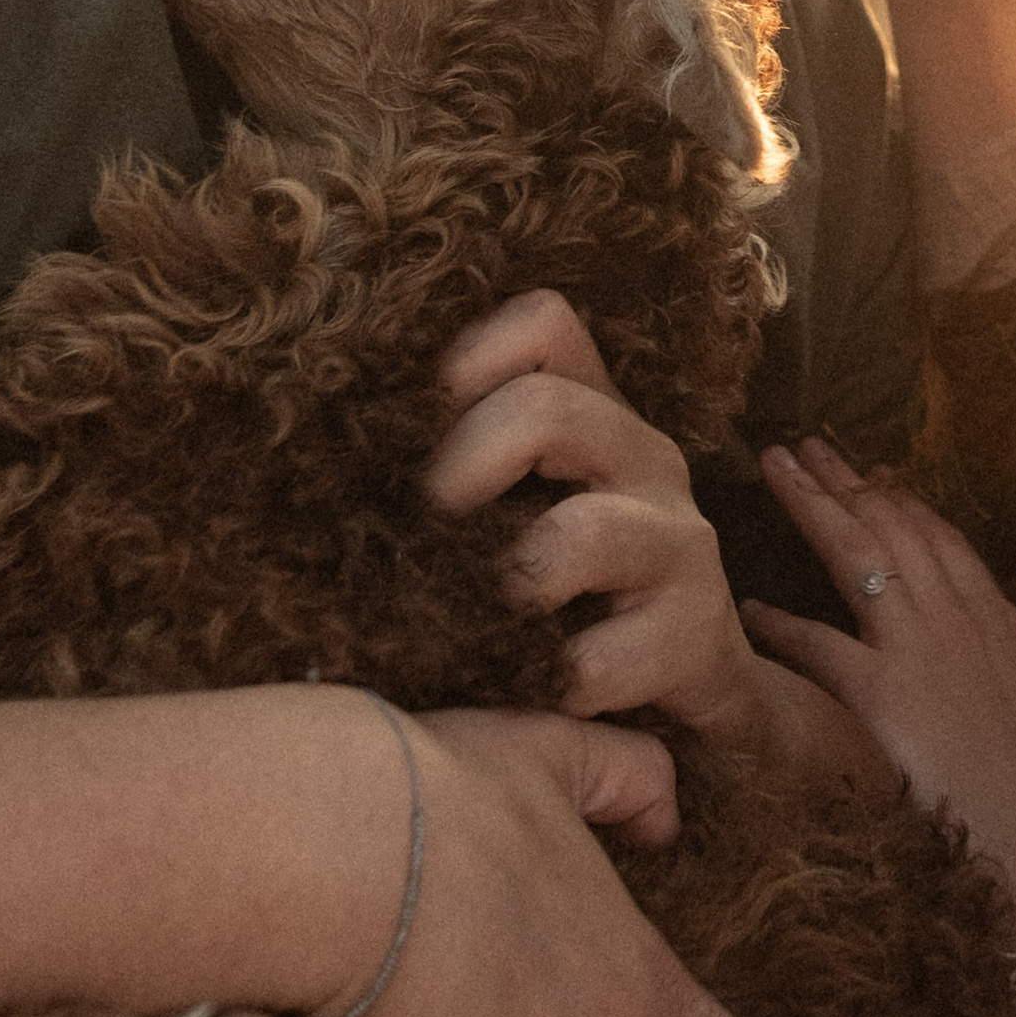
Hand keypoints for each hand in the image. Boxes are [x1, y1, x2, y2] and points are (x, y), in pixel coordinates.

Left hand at [430, 292, 762, 738]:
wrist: (692, 685)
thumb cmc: (573, 594)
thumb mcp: (521, 515)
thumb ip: (459, 479)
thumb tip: (319, 473)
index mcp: (597, 416)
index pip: (544, 324)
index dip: (470, 358)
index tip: (420, 427)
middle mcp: (645, 460)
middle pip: (547, 408)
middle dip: (462, 469)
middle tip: (431, 526)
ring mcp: (680, 543)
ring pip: (582, 533)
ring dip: (510, 582)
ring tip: (488, 620)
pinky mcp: (696, 634)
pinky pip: (600, 658)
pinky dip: (552, 684)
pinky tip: (539, 692)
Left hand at [744, 440, 1015, 1016]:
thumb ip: (1010, 681)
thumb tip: (998, 676)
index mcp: (1001, 626)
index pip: (945, 541)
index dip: (902, 503)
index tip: (872, 474)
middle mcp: (962, 621)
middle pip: (896, 528)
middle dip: (847, 480)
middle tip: (806, 444)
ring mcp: (923, 652)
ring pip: (859, 556)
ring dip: (814, 506)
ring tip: (777, 469)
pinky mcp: (887, 696)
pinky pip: (821, 646)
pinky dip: (782, 622)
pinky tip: (748, 606)